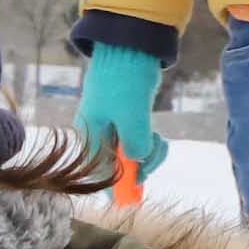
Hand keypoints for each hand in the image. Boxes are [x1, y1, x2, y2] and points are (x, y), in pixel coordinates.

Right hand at [75, 41, 167, 176]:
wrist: (129, 50)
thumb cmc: (123, 84)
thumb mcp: (132, 119)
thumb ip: (136, 147)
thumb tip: (140, 161)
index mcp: (89, 136)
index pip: (99, 173)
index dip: (117, 187)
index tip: (134, 197)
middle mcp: (97, 135)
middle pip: (118, 167)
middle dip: (141, 165)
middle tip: (156, 153)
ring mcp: (112, 128)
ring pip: (132, 155)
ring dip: (150, 154)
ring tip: (159, 140)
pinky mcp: (126, 121)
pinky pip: (139, 142)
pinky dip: (151, 143)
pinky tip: (158, 136)